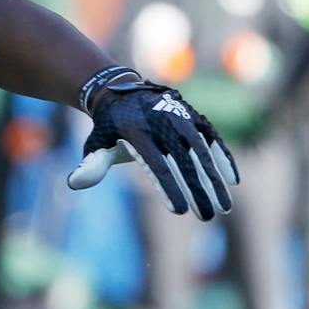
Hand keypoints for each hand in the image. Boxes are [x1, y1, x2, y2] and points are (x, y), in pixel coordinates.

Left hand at [66, 75, 239, 219]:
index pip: (156, 165)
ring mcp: (180, 118)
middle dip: (198, 191)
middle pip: (184, 161)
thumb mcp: (96, 143)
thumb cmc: (109, 128)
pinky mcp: (193, 117)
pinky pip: (212, 138)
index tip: (179, 211)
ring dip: (215, 179)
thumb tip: (74, 184)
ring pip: (202, 151)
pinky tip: (233, 180)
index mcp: (137, 132)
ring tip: (224, 206)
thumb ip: (92, 164)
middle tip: (208, 217)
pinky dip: (223, 157)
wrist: (122, 91)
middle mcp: (162, 123)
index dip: (169, 188)